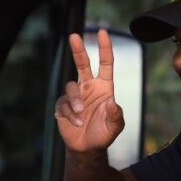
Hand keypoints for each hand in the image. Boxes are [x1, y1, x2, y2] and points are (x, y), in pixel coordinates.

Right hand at [54, 29, 124, 152]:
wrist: (87, 148)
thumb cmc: (103, 134)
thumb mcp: (115, 126)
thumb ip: (117, 115)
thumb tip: (113, 102)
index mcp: (104, 88)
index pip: (105, 64)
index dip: (105, 48)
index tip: (103, 32)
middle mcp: (88, 88)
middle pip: (82, 64)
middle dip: (78, 50)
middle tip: (74, 36)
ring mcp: (75, 96)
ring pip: (71, 87)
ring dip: (76, 101)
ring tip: (80, 115)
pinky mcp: (63, 106)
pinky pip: (63, 104)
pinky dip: (69, 114)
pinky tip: (76, 123)